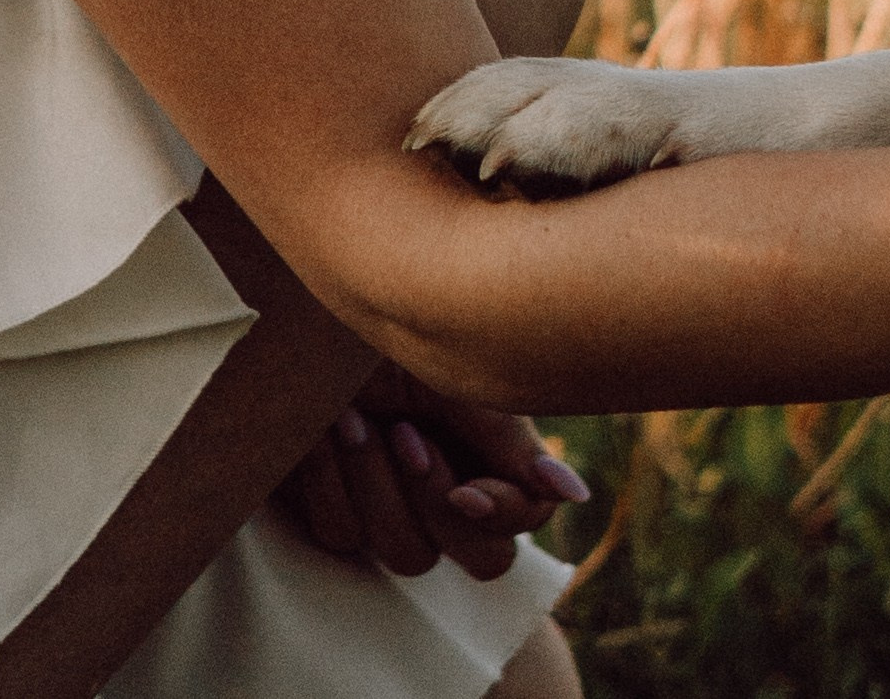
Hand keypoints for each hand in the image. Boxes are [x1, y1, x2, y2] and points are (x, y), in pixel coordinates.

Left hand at [274, 361, 590, 579]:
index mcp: (494, 454)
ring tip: (354, 420)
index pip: (528, 518)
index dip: (503, 515)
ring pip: (407, 555)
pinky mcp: (337, 515)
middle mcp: (454, 493)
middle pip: (480, 561)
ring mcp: (396, 512)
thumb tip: (576, 496)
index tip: (466, 489)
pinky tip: (323, 432)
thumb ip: (517, 448)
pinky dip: (331, 483)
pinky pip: (341, 536)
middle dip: (437, 503)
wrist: (313, 328)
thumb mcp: (462, 385)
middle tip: (406, 436)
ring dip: (377, 487)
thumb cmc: (394, 344)